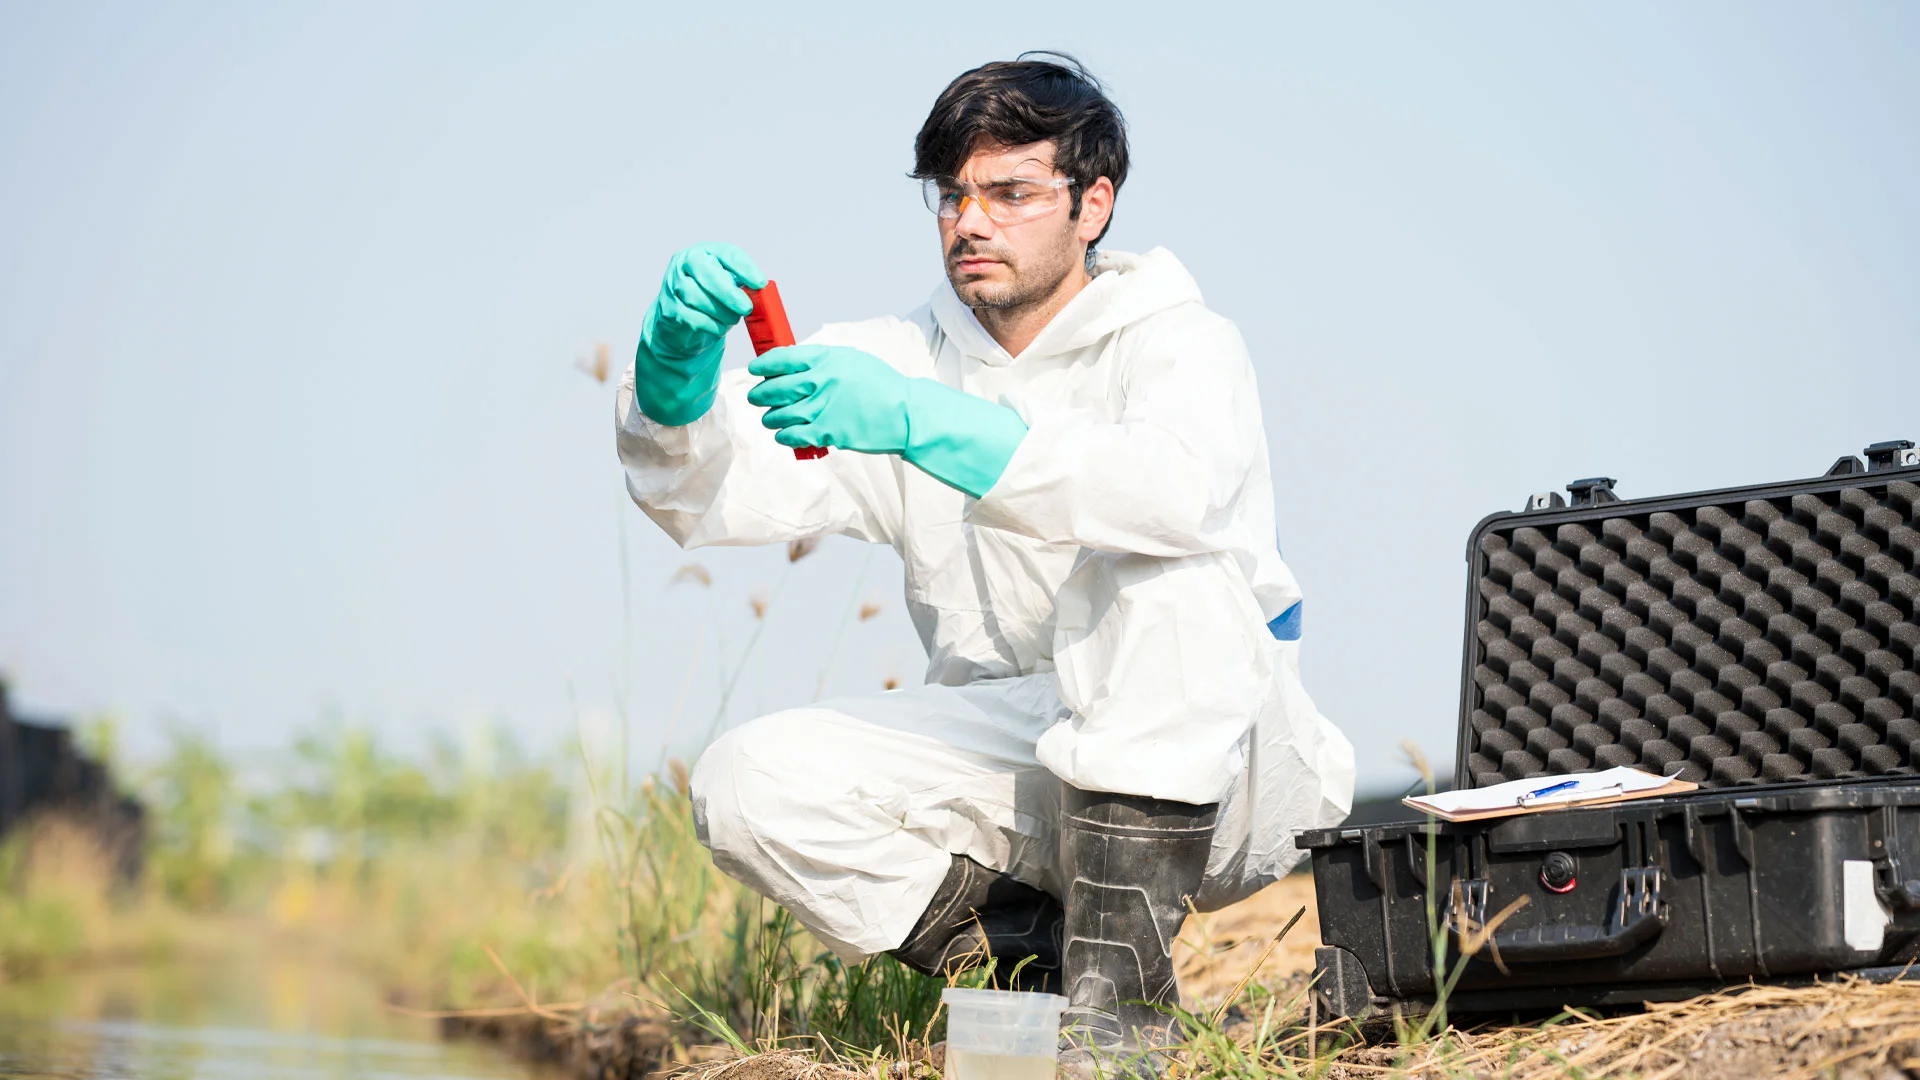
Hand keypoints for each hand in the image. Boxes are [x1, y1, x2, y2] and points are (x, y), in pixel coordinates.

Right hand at [642, 243, 766, 360]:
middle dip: (729, 293)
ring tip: (733, 319)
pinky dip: (711, 325)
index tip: (760, 283)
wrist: (682, 320)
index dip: (745, 268)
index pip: (727, 254)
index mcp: (705, 251)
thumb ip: (741, 284)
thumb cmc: (710, 298)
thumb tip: (761, 293)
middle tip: (746, 308)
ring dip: (721, 312)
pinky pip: (691, 317)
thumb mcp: (727, 284)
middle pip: (707, 272)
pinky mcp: (669, 309)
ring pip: (697, 296)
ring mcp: (673, 285)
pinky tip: (720, 328)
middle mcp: (685, 263)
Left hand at [747, 345, 910, 453]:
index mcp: (825, 359)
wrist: (905, 413)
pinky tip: (785, 434)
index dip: (762, 365)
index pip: (780, 359)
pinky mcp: (825, 433)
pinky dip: (784, 435)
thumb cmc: (881, 386)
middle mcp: (819, 382)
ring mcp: (821, 409)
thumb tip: (793, 365)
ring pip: (777, 415)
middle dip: (760, 394)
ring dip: (770, 417)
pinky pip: (790, 435)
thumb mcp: (852, 360)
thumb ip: (822, 361)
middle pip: (773, 388)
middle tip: (757, 397)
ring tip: (772, 418)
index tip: (756, 369)